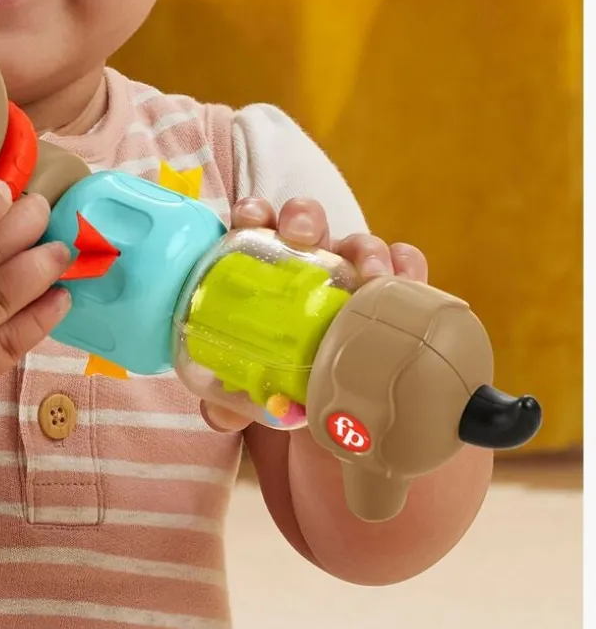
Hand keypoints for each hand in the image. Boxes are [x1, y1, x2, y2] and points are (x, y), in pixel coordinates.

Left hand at [199, 196, 428, 432]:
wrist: (344, 406)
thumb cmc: (290, 379)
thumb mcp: (257, 391)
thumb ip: (231, 400)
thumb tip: (220, 414)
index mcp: (271, 270)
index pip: (257, 226)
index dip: (253, 214)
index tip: (250, 220)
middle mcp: (314, 263)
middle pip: (309, 222)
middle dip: (304, 218)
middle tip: (302, 236)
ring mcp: (356, 275)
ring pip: (361, 243)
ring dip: (364, 249)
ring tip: (367, 273)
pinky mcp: (396, 293)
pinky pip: (407, 268)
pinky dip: (406, 267)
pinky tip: (402, 279)